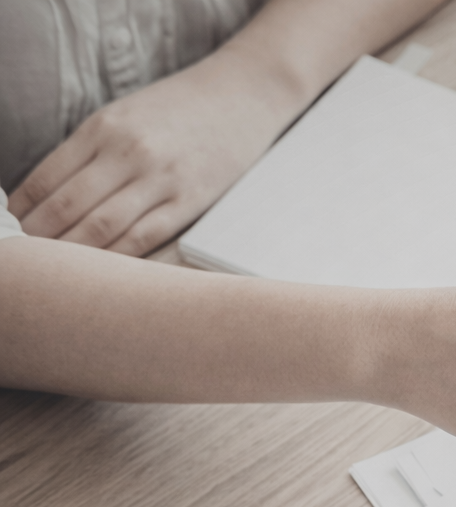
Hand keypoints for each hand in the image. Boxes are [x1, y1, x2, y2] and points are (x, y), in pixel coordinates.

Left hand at [10, 50, 303, 255]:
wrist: (242, 96)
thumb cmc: (179, 108)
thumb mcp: (124, 115)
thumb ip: (90, 150)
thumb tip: (49, 193)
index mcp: (103, 127)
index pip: (47, 178)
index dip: (24, 209)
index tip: (15, 227)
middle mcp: (128, 152)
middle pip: (68, 207)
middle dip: (42, 237)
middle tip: (31, 258)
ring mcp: (161, 178)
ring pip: (102, 227)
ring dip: (74, 253)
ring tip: (59, 271)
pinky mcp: (191, 200)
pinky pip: (145, 238)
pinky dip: (118, 257)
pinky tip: (104, 270)